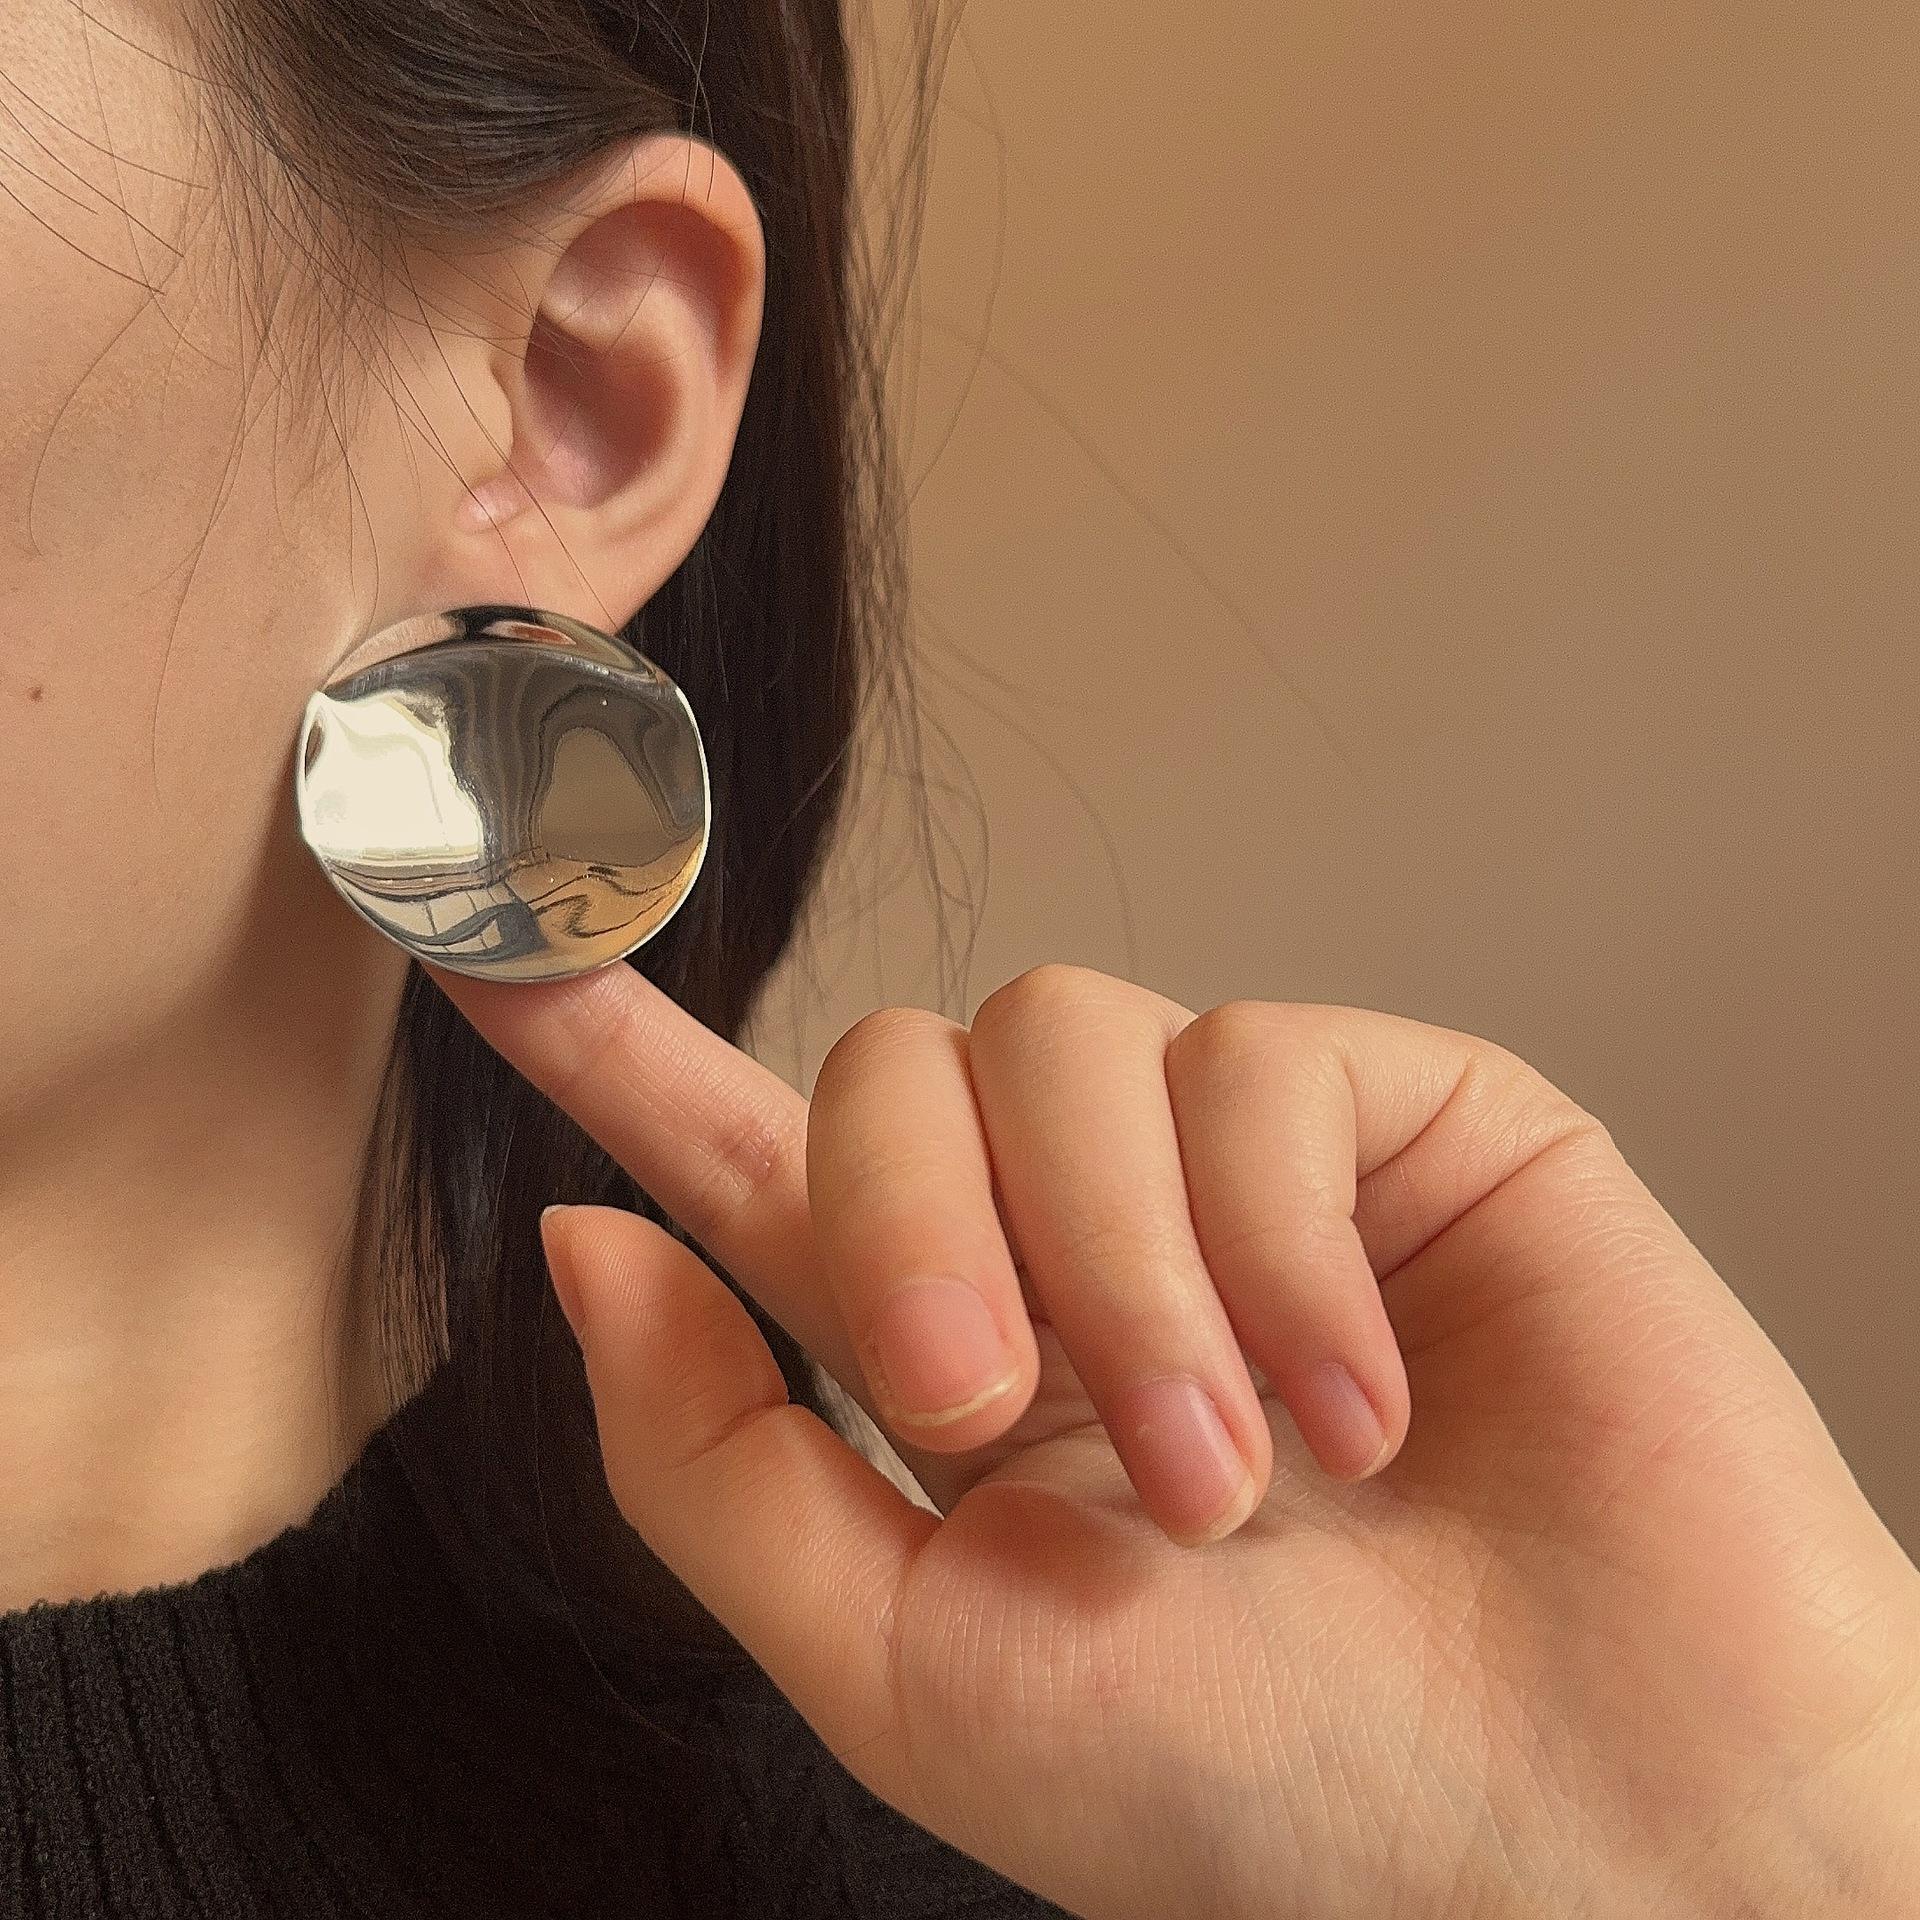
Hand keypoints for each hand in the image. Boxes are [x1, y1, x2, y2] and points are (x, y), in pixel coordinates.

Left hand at [423, 959, 1919, 1919]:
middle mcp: (1081, 1235)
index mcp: (951, 1358)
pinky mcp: (1400, 1117)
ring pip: (1067, 1036)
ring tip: (1227, 1476)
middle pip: (895, 1066)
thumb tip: (584, 1243)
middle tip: (995, 1413)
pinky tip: (1362, 1411)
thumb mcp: (916, 1672)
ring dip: (1117, 1268)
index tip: (500, 938)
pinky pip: (1259, 1066)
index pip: (752, 1159)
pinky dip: (1280, 1249)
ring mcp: (1242, 1166)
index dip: (622, 1050)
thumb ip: (714, 1459)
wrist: (1589, 1833)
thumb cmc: (1260, 1800)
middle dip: (911, 1231)